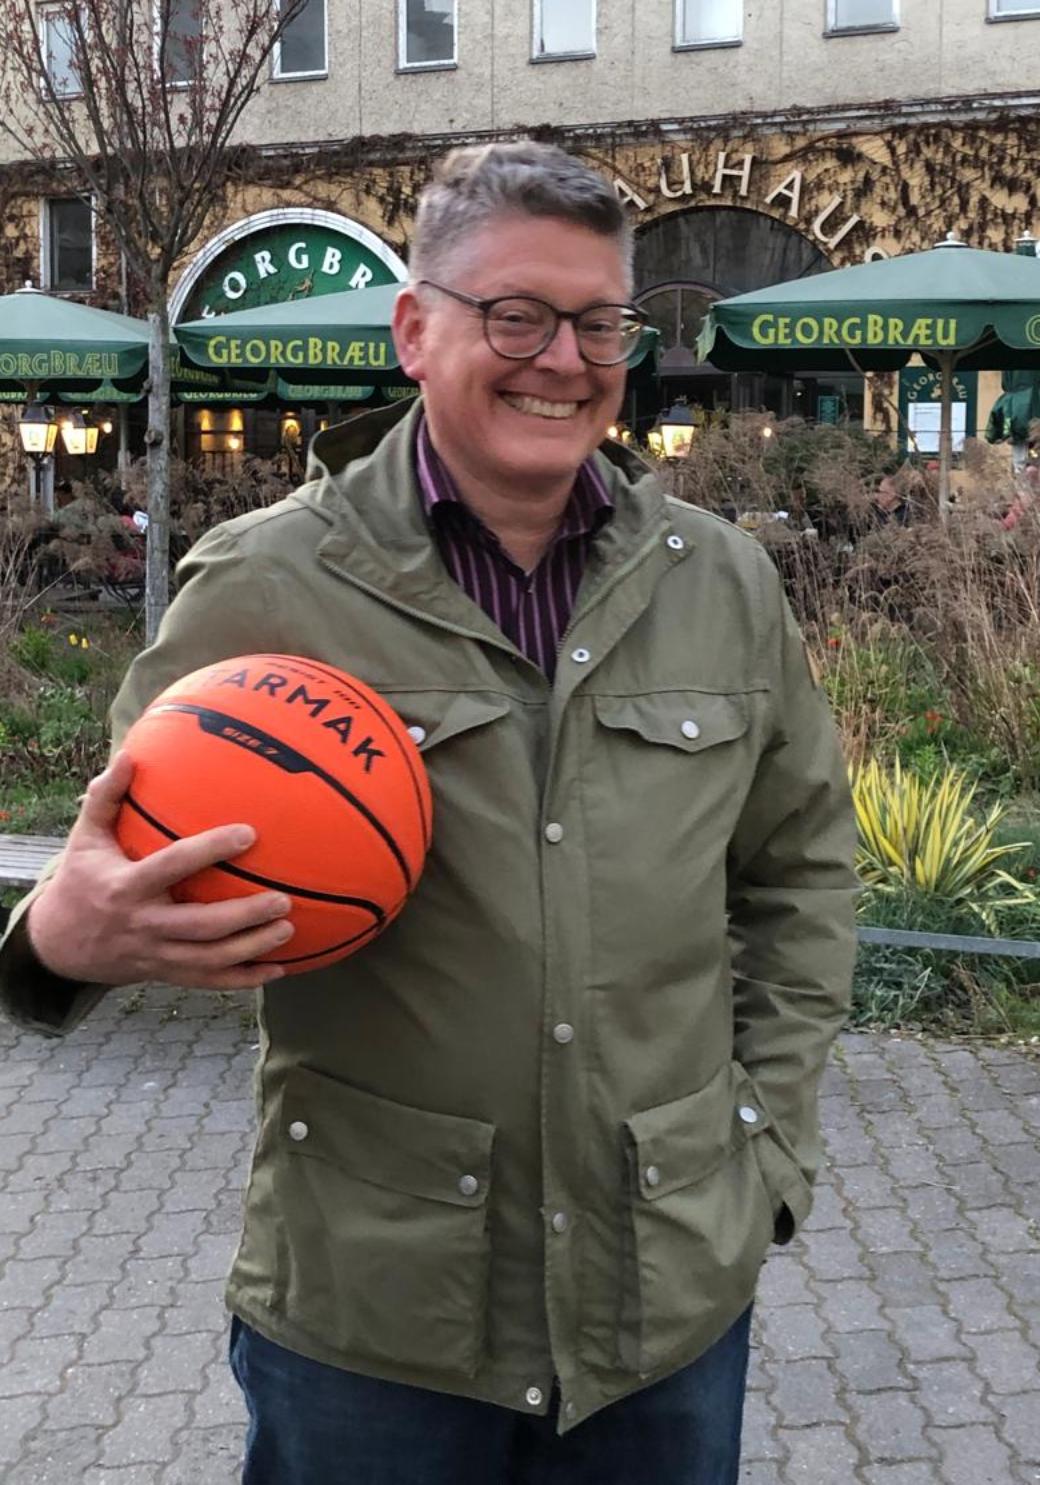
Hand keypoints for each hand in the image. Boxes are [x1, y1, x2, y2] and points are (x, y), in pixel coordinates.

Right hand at [26, 753, 293, 990]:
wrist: (59, 945)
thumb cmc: (81, 880)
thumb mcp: (85, 838)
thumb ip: (106, 797)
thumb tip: (129, 754)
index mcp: (126, 887)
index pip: (172, 866)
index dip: (209, 850)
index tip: (248, 833)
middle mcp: (143, 924)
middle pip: (200, 926)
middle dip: (244, 916)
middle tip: (283, 900)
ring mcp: (155, 954)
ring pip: (209, 959)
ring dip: (251, 948)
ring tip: (288, 930)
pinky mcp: (164, 973)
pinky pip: (208, 981)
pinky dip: (244, 979)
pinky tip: (279, 970)